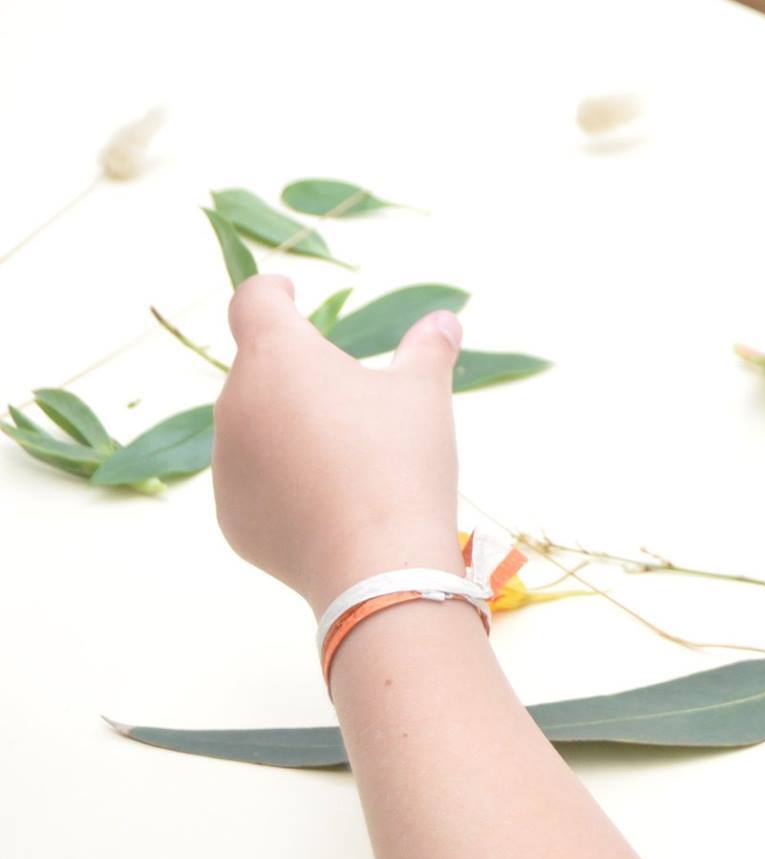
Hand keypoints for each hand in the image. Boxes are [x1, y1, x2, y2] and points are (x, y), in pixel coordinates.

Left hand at [213, 275, 466, 608]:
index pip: (253, 301)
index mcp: (278, 356)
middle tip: (351, 397)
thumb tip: (445, 321)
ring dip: (287, 429)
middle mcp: (236, 403)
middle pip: (258, 370)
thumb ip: (428, 350)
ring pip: (253, 428)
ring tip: (347, 458)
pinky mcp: (230, 515)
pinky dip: (283, 482)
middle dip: (296, 374)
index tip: (288, 293)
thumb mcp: (424, 396)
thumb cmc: (401, 463)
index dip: (271, 292)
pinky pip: (253, 483)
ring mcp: (226, 463)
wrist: (378, 565)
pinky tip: (330, 502)